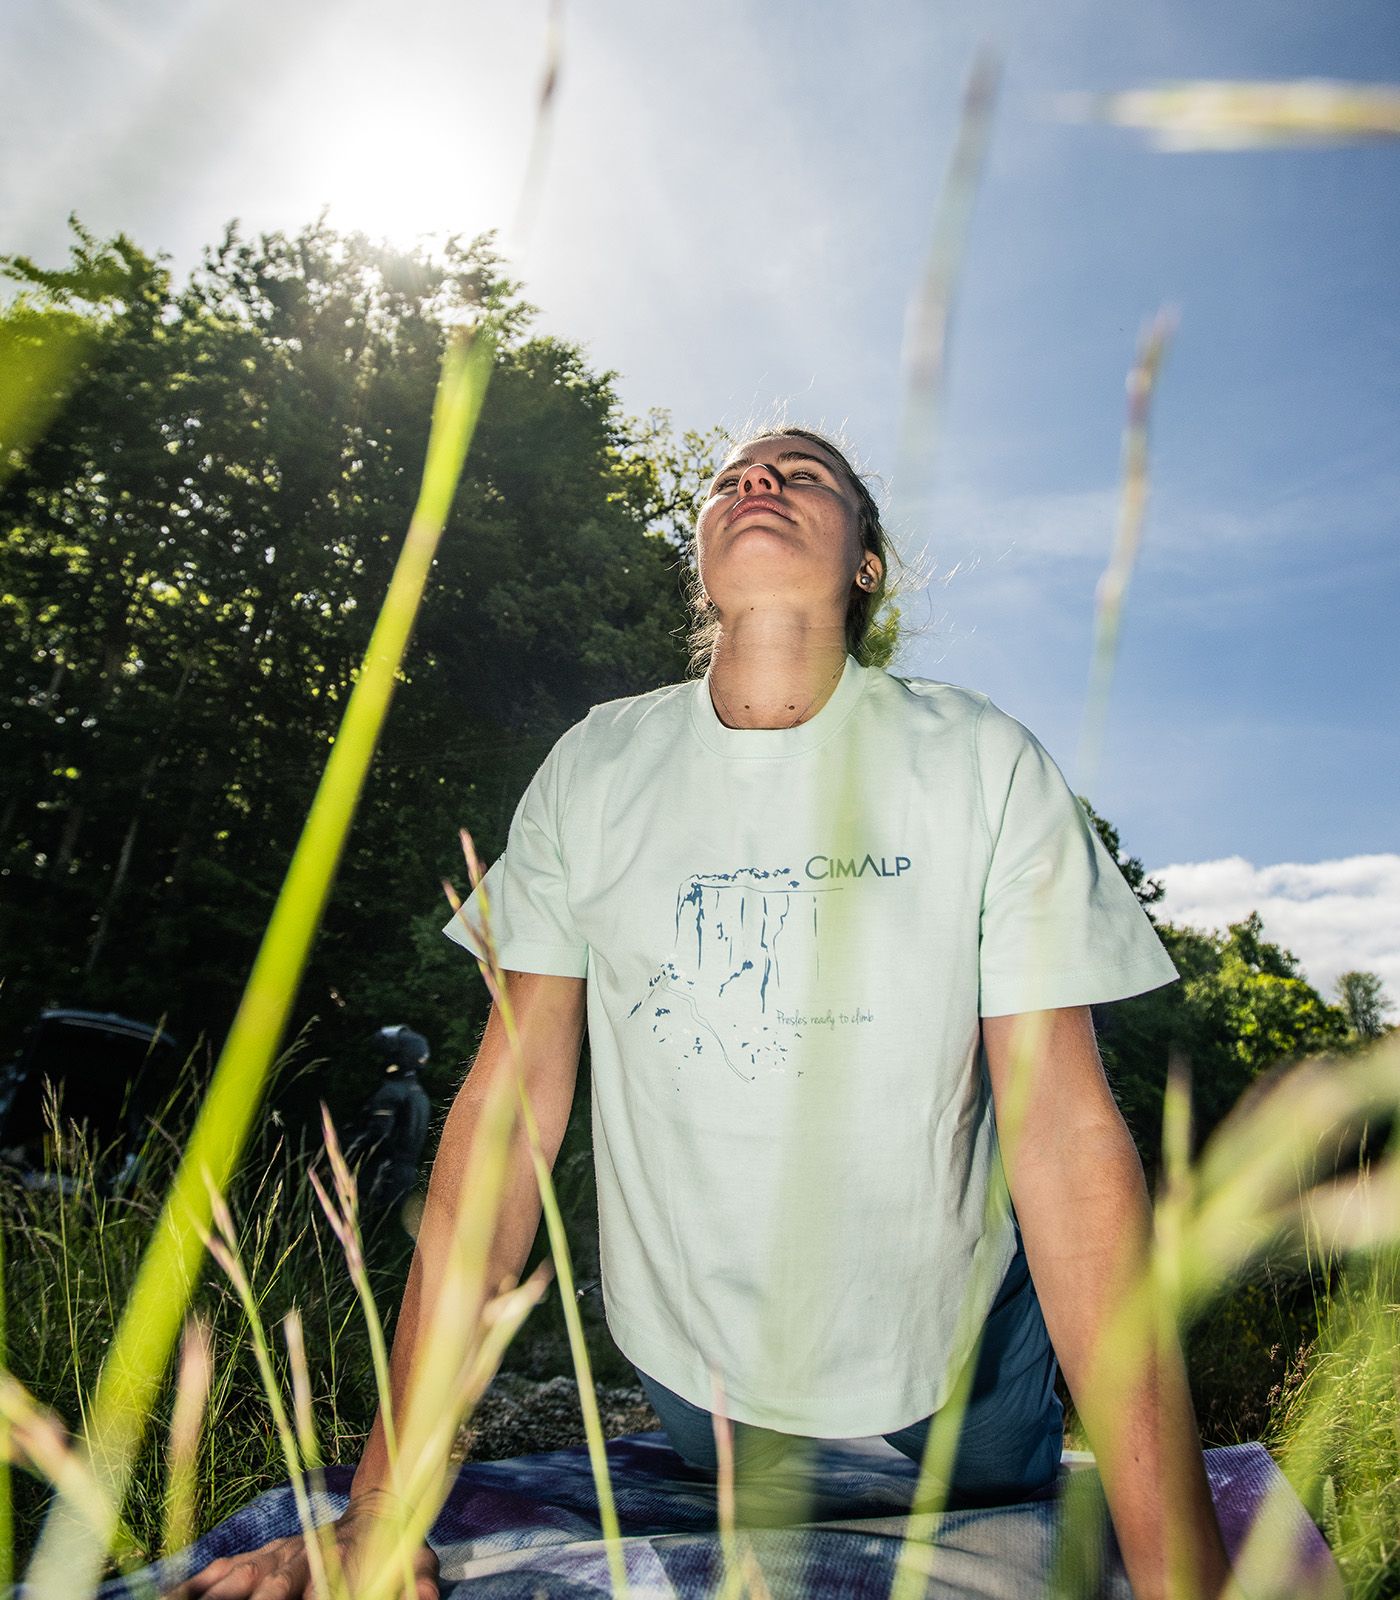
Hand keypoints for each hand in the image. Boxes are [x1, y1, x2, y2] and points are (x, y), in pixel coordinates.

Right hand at [170, 1495, 439, 1598]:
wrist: (380, 1507)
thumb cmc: (398, 1546)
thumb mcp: (419, 1562)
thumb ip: (420, 1583)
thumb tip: (428, 1598)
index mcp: (336, 1560)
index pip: (312, 1586)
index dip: (300, 1595)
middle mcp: (301, 1556)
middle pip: (269, 1582)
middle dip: (252, 1598)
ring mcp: (279, 1554)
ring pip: (241, 1574)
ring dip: (216, 1591)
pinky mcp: (266, 1555)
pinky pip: (225, 1568)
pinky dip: (198, 1581)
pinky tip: (173, 1593)